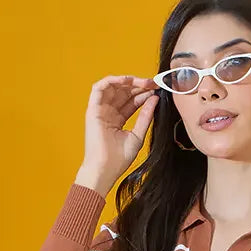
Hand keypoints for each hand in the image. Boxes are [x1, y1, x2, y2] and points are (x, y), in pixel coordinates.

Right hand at [77, 75, 158, 193]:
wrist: (105, 169)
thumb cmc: (119, 159)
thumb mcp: (138, 135)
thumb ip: (146, 117)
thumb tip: (155, 99)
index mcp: (118, 120)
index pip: (132, 102)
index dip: (144, 94)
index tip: (157, 90)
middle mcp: (108, 113)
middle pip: (124, 92)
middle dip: (139, 85)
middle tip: (154, 83)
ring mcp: (100, 110)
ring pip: (113, 87)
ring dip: (128, 81)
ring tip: (144, 82)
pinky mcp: (93, 109)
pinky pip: (100, 88)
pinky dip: (113, 80)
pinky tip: (127, 80)